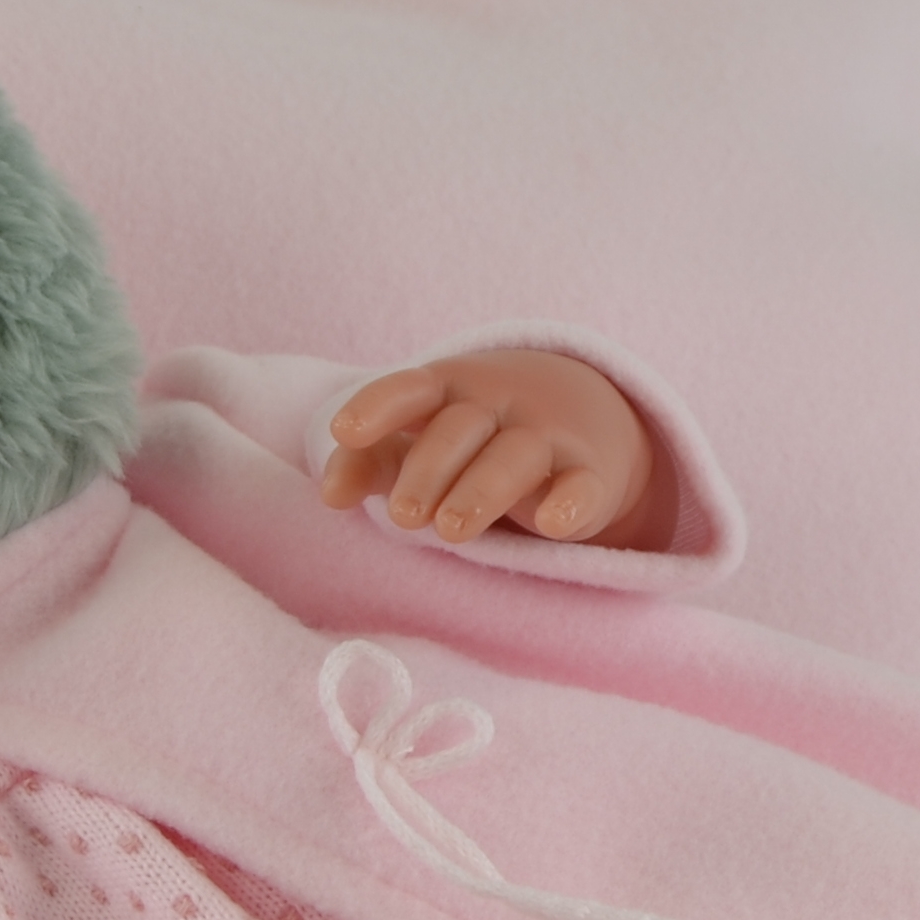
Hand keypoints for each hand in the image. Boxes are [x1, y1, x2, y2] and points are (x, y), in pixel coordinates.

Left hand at [321, 348, 670, 550]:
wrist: (583, 418)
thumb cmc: (475, 439)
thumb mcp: (422, 442)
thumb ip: (372, 463)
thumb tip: (329, 496)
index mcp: (449, 391)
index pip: (410, 388)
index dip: (377, 406)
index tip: (344, 431)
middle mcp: (498, 406)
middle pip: (459, 428)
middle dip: (427, 469)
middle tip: (401, 516)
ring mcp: (546, 437)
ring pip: (515, 456)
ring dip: (481, 490)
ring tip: (448, 531)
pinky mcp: (590, 476)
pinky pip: (583, 485)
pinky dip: (571, 502)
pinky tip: (552, 523)